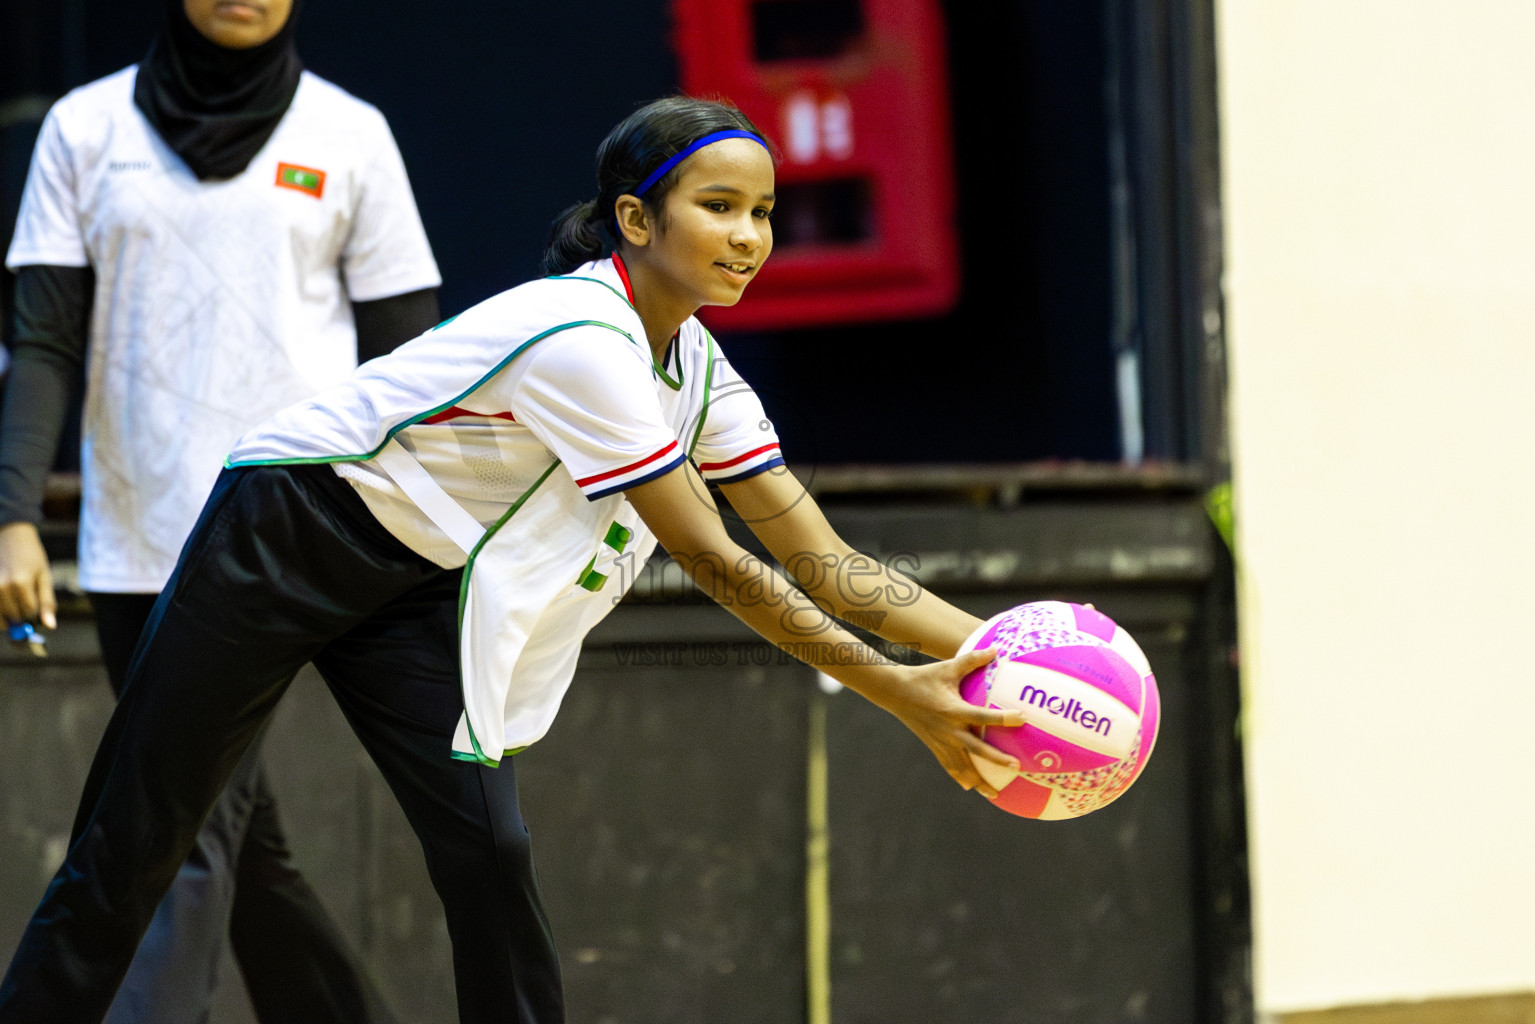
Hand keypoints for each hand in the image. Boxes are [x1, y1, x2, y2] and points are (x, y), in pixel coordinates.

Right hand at [0, 521, 55, 629]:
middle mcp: (0, 587)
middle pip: (13, 618)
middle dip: (21, 613)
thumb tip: (50, 626)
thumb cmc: (31, 556)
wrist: (10, 536)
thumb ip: (47, 603)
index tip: (34, 597)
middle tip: (22, 594)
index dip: (34, 610)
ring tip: (13, 593)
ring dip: (8, 613)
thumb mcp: (44, 577)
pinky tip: (5, 596)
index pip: (29, 614)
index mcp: (20, 583)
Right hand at [870, 647, 1023, 799]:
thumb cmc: (924, 677)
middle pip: (976, 749)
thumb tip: (996, 649)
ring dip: (979, 781)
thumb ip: (972, 660)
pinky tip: (970, 787)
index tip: (1022, 718)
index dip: (1002, 717)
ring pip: (962, 766)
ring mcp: (940, 741)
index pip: (982, 716)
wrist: (895, 693)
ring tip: (995, 794)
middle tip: (1016, 767)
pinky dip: (960, 777)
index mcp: (954, 710)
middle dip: (996, 759)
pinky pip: (949, 765)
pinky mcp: (934, 746)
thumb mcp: (948, 667)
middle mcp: (949, 730)